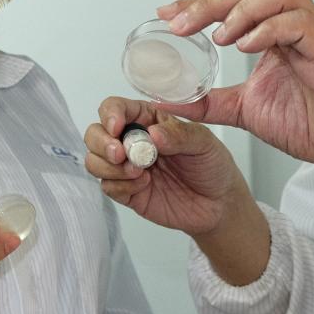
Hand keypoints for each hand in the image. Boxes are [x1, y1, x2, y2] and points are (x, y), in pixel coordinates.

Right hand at [84, 97, 247, 236]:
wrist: (220, 205)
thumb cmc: (213, 167)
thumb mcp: (204, 143)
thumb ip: (179, 135)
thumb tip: (152, 133)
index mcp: (148, 120)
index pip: (116, 108)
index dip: (110, 114)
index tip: (116, 127)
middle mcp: (132, 141)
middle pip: (95, 133)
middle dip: (101, 143)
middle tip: (119, 155)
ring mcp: (127, 167)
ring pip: (94, 160)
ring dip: (108, 166)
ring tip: (137, 173)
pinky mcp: (127, 192)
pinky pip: (107, 186)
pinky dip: (120, 186)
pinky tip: (143, 185)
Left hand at [157, 0, 313, 196]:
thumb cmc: (311, 125)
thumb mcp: (245, 110)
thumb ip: (207, 102)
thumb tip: (166, 101)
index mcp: (275, 33)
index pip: (233, 0)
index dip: (198, 1)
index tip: (166, 14)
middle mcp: (295, 24)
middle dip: (211, 0)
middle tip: (180, 24)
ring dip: (243, 9)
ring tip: (220, 37)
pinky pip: (301, 22)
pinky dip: (270, 28)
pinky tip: (246, 48)